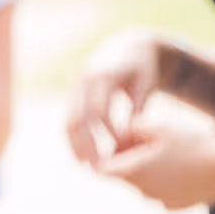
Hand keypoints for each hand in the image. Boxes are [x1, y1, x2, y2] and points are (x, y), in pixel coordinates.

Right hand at [67, 30, 162, 165]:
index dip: (106, 131)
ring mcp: (76, 87)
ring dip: (74, 143)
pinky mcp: (74, 94)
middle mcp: (84, 80)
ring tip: (82, 165)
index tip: (117, 150)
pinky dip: (73, 137)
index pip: (99, 108)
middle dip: (83, 143)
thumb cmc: (142, 68)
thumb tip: (130, 131)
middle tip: (93, 166)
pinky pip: (70, 118)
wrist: (128, 47)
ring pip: (69, 119)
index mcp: (102, 75)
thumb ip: (138, 105)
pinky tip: (79, 154)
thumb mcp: (145, 82)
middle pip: (78, 116)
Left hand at [100, 120, 214, 209]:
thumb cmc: (192, 143)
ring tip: (169, 153)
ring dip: (148, 171)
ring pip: (144, 185)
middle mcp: (143, 192)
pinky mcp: (177, 207)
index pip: (103, 169)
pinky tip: (184, 168)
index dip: (107, 154)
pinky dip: (166, 181)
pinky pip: (162, 193)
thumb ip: (130, 127)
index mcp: (134, 172)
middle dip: (129, 159)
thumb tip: (119, 134)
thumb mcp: (157, 126)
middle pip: (124, 176)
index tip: (120, 142)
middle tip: (148, 142)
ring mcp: (160, 202)